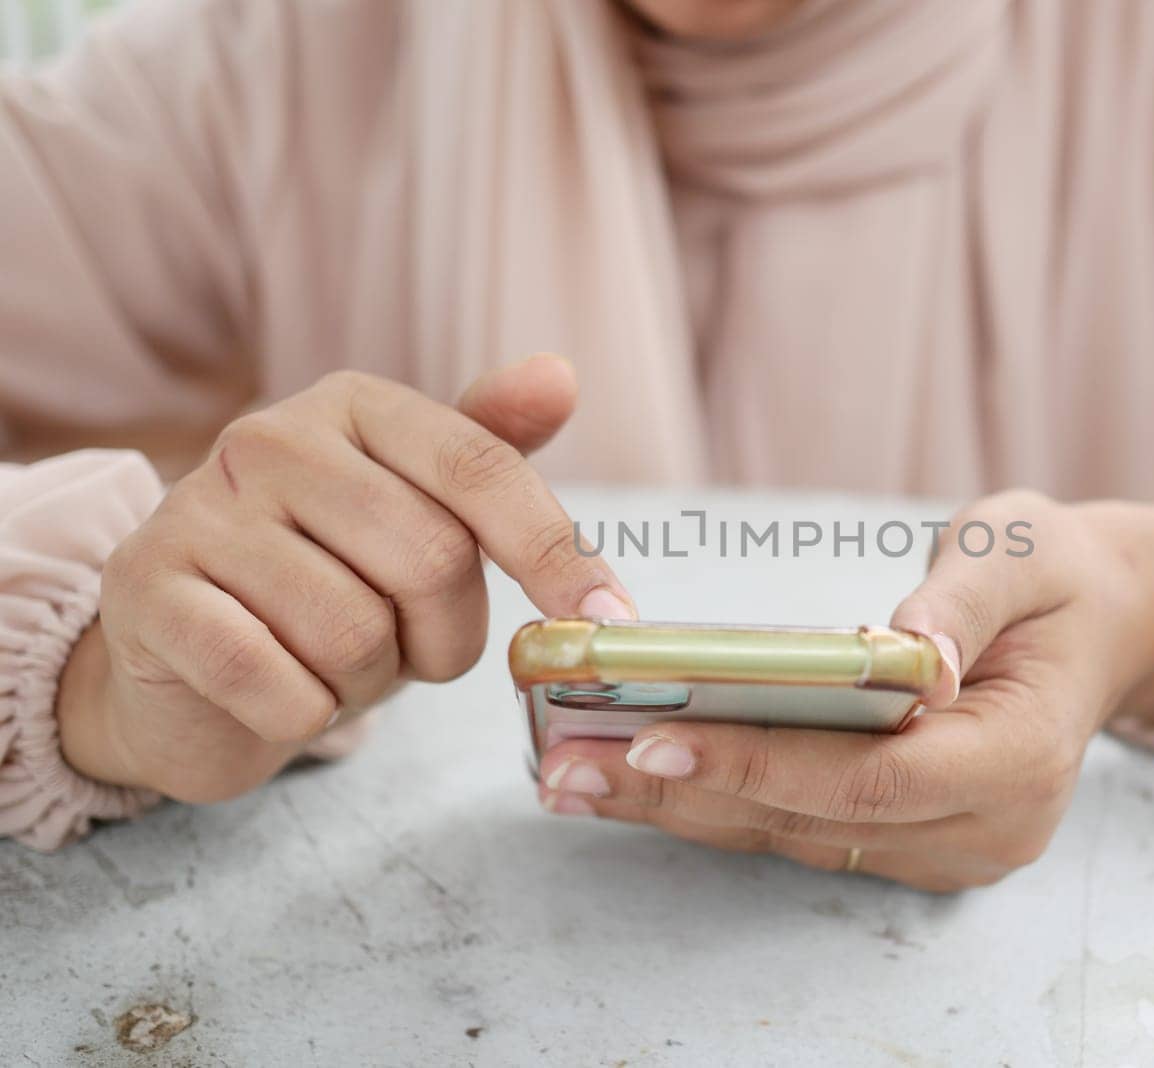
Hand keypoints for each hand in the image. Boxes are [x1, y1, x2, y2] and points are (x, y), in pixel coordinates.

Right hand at [57, 357, 633, 803]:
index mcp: (355, 407)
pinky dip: (301, 714)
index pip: (480, 467)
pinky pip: (275, 684)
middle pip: (433, 560)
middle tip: (406, 648)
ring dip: (365, 680)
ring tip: (328, 663)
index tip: (611, 616)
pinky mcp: (146, 594)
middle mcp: (269, 438)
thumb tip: (561, 377)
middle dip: (444, 637)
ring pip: (355, 633)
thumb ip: (489, 457)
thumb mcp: (418, 519)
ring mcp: (197, 510)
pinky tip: (280, 693)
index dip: (554, 550)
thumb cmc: (328, 584)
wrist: (186, 666)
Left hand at [535, 488, 1153, 891]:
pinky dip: (718, 803)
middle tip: (565, 765)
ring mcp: (951, 849)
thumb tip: (906, 650)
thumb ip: (963, 600)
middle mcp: (988, 825)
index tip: (655, 742)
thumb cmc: (1056, 580)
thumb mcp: (1022, 552)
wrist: (1096, 628)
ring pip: (795, 839)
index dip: (766, 766)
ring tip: (572, 773)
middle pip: (817, 821)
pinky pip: (802, 832)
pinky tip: (636, 777)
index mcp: (1021, 754)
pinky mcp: (913, 844)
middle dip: (685, 794)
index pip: (879, 778)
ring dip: (680, 809)